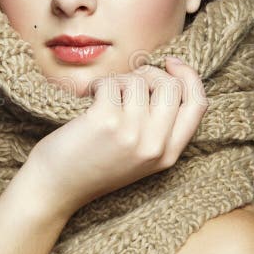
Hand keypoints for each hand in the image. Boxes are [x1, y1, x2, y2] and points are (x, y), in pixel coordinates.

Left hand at [26, 57, 208, 218]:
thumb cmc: (93, 165)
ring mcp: (132, 134)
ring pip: (139, 80)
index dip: (188, 76)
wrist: (55, 189)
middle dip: (149, 73)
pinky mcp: (106, 122)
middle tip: (125, 83)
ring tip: (102, 96)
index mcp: (168, 155)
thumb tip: (169, 76)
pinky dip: (99, 84)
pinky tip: (89, 98)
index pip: (198, 104)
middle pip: (171, 85)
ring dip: (119, 79)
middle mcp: (155, 146)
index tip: (170, 63)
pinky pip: (112, 82)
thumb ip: (159, 127)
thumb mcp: (139, 155)